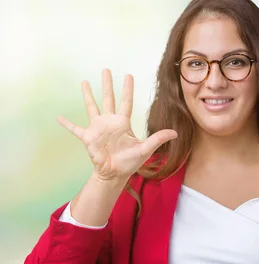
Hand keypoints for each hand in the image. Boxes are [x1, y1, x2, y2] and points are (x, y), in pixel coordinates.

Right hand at [57, 69, 176, 181]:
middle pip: (108, 98)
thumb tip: (176, 133)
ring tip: (84, 82)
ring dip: (87, 95)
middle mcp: (110, 122)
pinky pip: (75, 129)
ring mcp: (98, 128)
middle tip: (106, 69)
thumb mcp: (145, 149)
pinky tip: (58, 117)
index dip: (127, 89)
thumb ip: (158, 139)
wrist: (115, 174)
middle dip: (107, 84)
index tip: (128, 75)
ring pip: (92, 107)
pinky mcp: (88, 138)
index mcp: (123, 123)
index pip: (126, 101)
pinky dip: (66, 124)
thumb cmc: (130, 162)